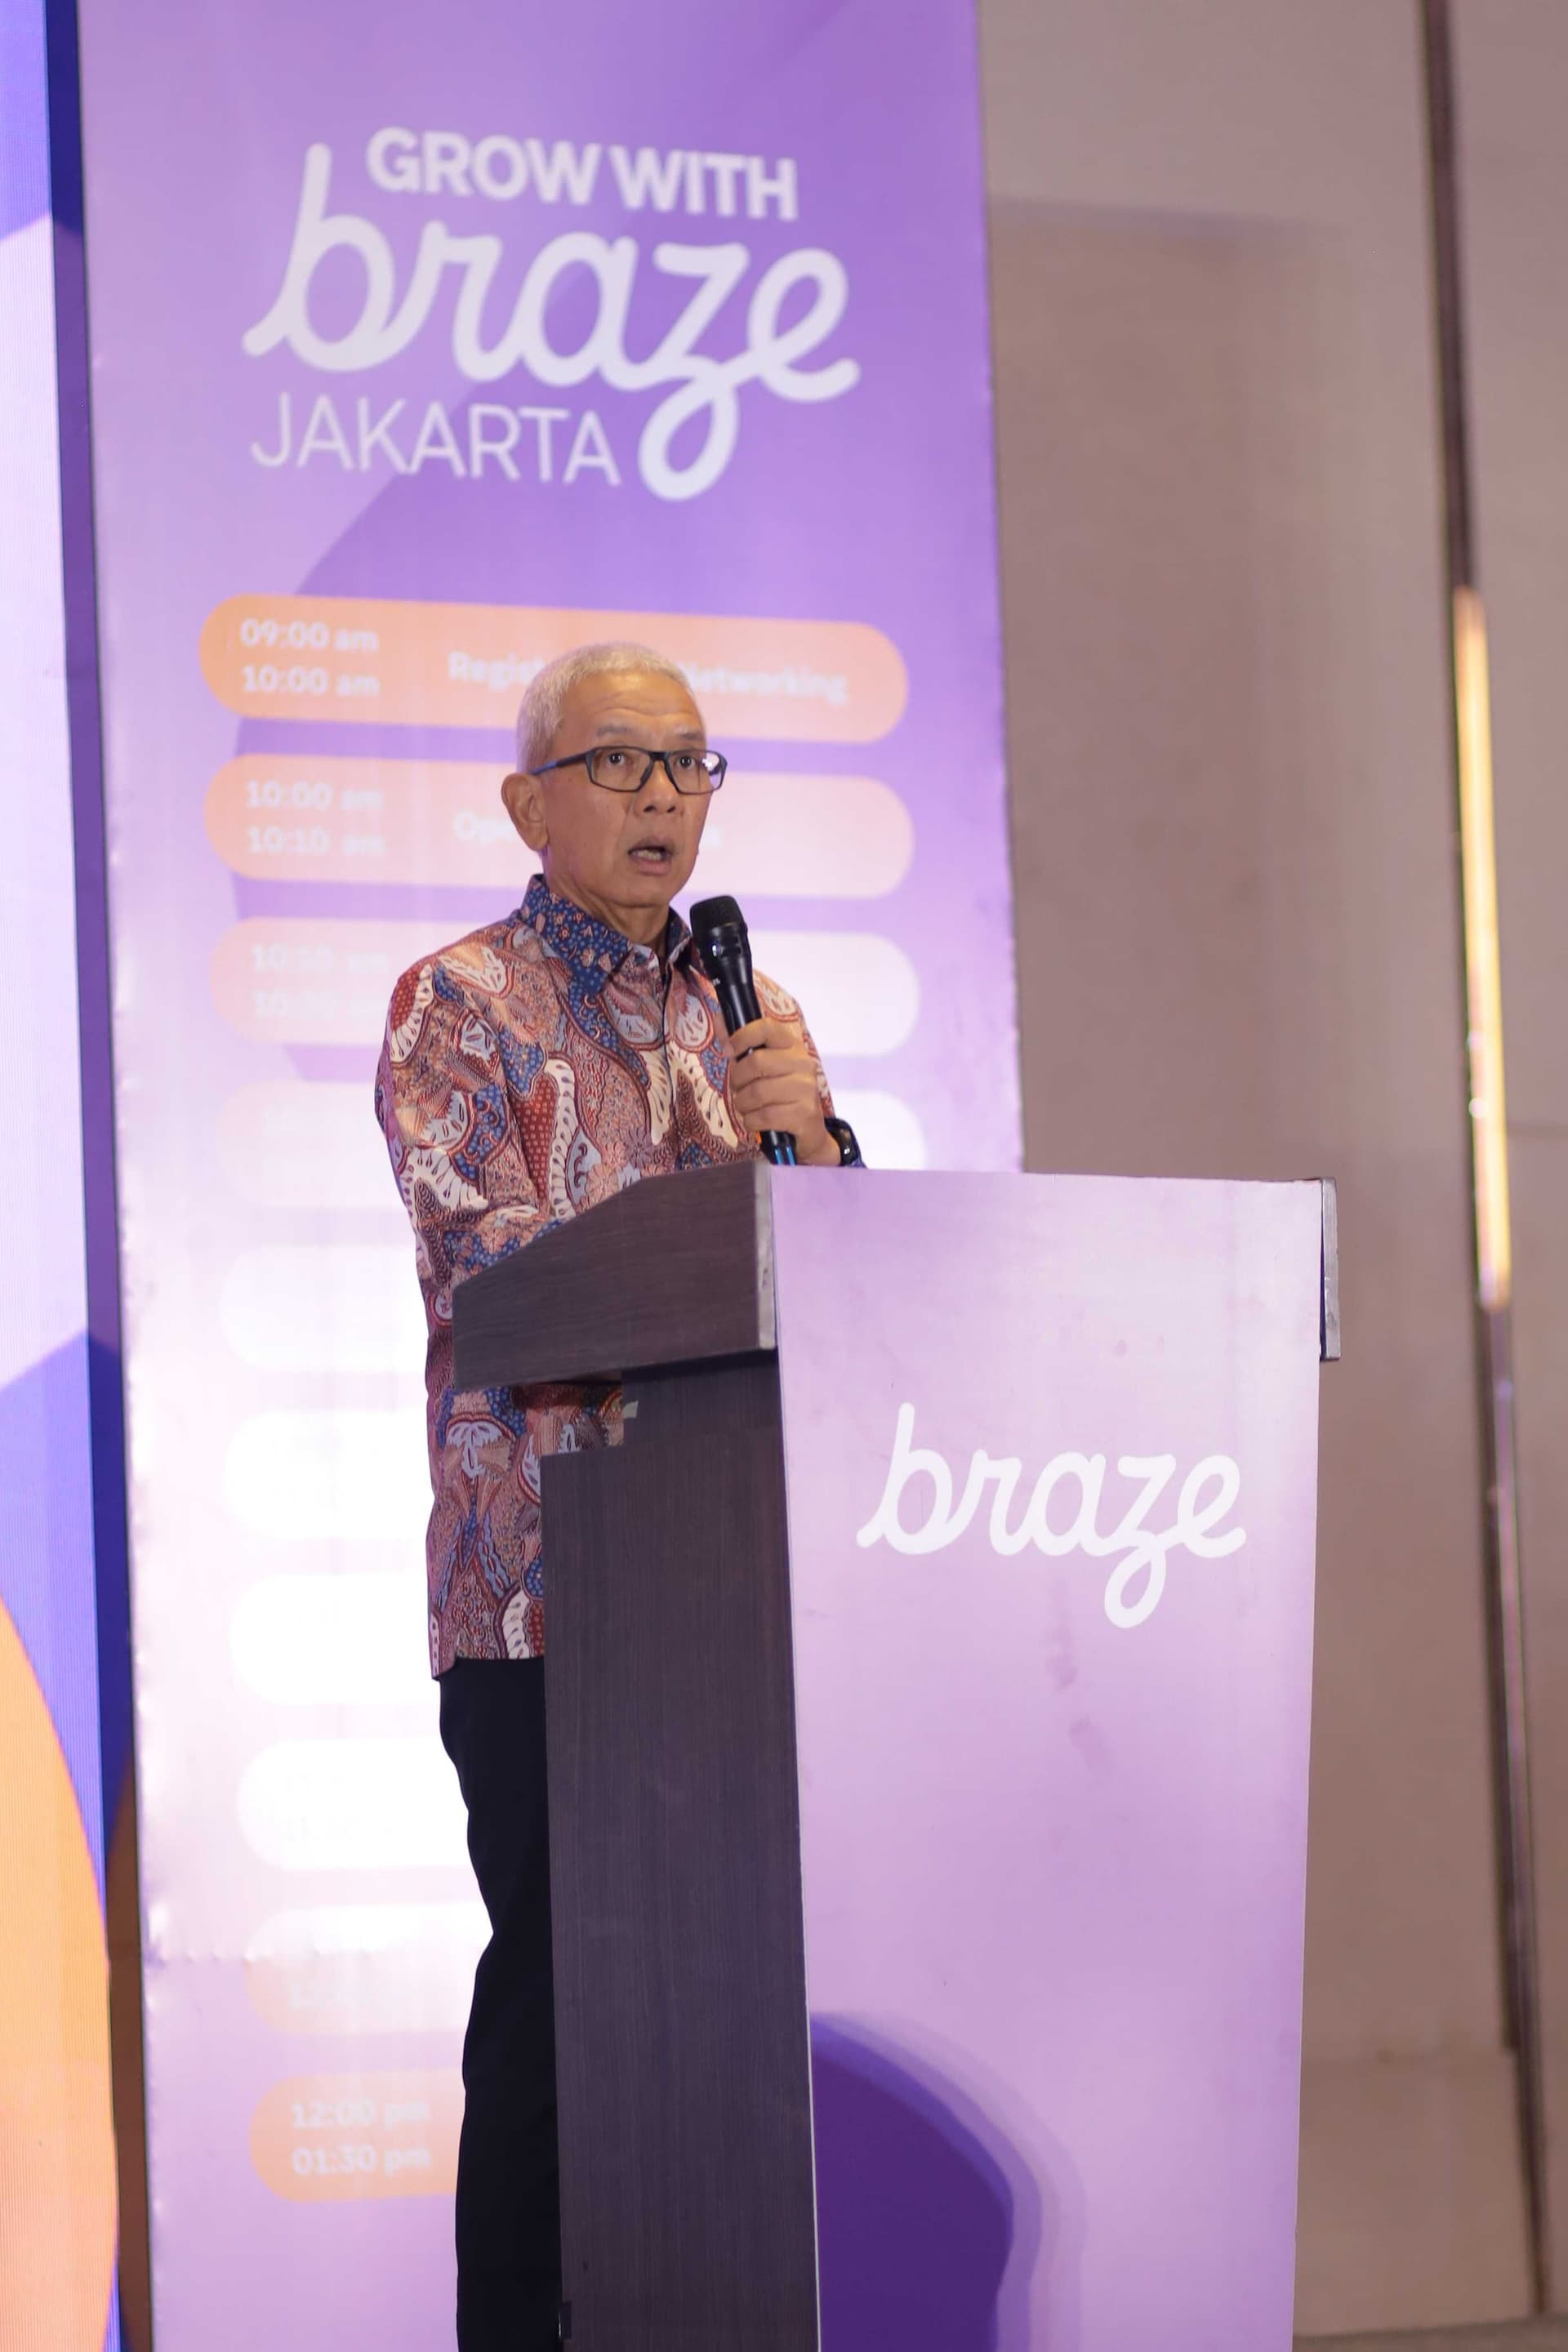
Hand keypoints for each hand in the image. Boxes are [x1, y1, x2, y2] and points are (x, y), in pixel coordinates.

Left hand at [722, 1018, 839, 1164]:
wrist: (809, 1131)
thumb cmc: (780, 1095)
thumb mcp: (762, 1068)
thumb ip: (741, 1045)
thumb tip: (719, 1018)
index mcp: (792, 1047)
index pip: (767, 1027)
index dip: (742, 1035)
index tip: (728, 1050)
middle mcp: (803, 1064)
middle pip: (756, 1062)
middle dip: (737, 1079)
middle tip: (738, 1089)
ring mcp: (806, 1089)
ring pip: (757, 1092)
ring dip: (743, 1104)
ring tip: (746, 1107)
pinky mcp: (804, 1114)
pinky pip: (764, 1116)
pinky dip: (751, 1121)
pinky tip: (755, 1120)